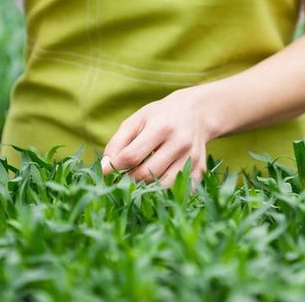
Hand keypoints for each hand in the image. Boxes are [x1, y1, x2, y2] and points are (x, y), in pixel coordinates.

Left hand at [101, 88, 219, 186]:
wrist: (196, 112)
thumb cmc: (160, 116)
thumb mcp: (136, 120)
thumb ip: (117, 142)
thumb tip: (104, 167)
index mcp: (161, 126)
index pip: (132, 156)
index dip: (114, 168)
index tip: (104, 174)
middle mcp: (180, 142)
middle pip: (146, 174)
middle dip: (128, 180)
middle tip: (118, 180)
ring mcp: (192, 157)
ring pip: (162, 186)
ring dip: (145, 188)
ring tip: (136, 182)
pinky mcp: (200, 169)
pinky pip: (178, 190)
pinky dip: (164, 190)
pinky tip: (156, 182)